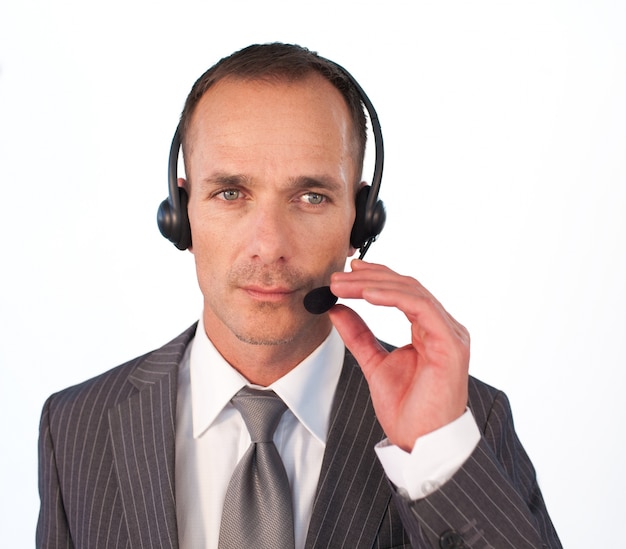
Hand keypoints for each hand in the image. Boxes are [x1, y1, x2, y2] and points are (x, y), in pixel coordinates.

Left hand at [329, 259, 469, 451]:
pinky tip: (366, 294)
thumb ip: (359, 335)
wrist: (421, 443)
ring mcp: (450, 334)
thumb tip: (337, 310)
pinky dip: (392, 297)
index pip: (403, 291)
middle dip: (369, 277)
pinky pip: (420, 308)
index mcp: (430, 330)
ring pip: (412, 292)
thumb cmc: (407, 410)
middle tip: (338, 277)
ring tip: (344, 284)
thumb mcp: (374, 364)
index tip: (348, 272)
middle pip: (406, 286)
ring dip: (374, 284)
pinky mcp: (450, 344)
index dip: (376, 277)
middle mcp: (444, 327)